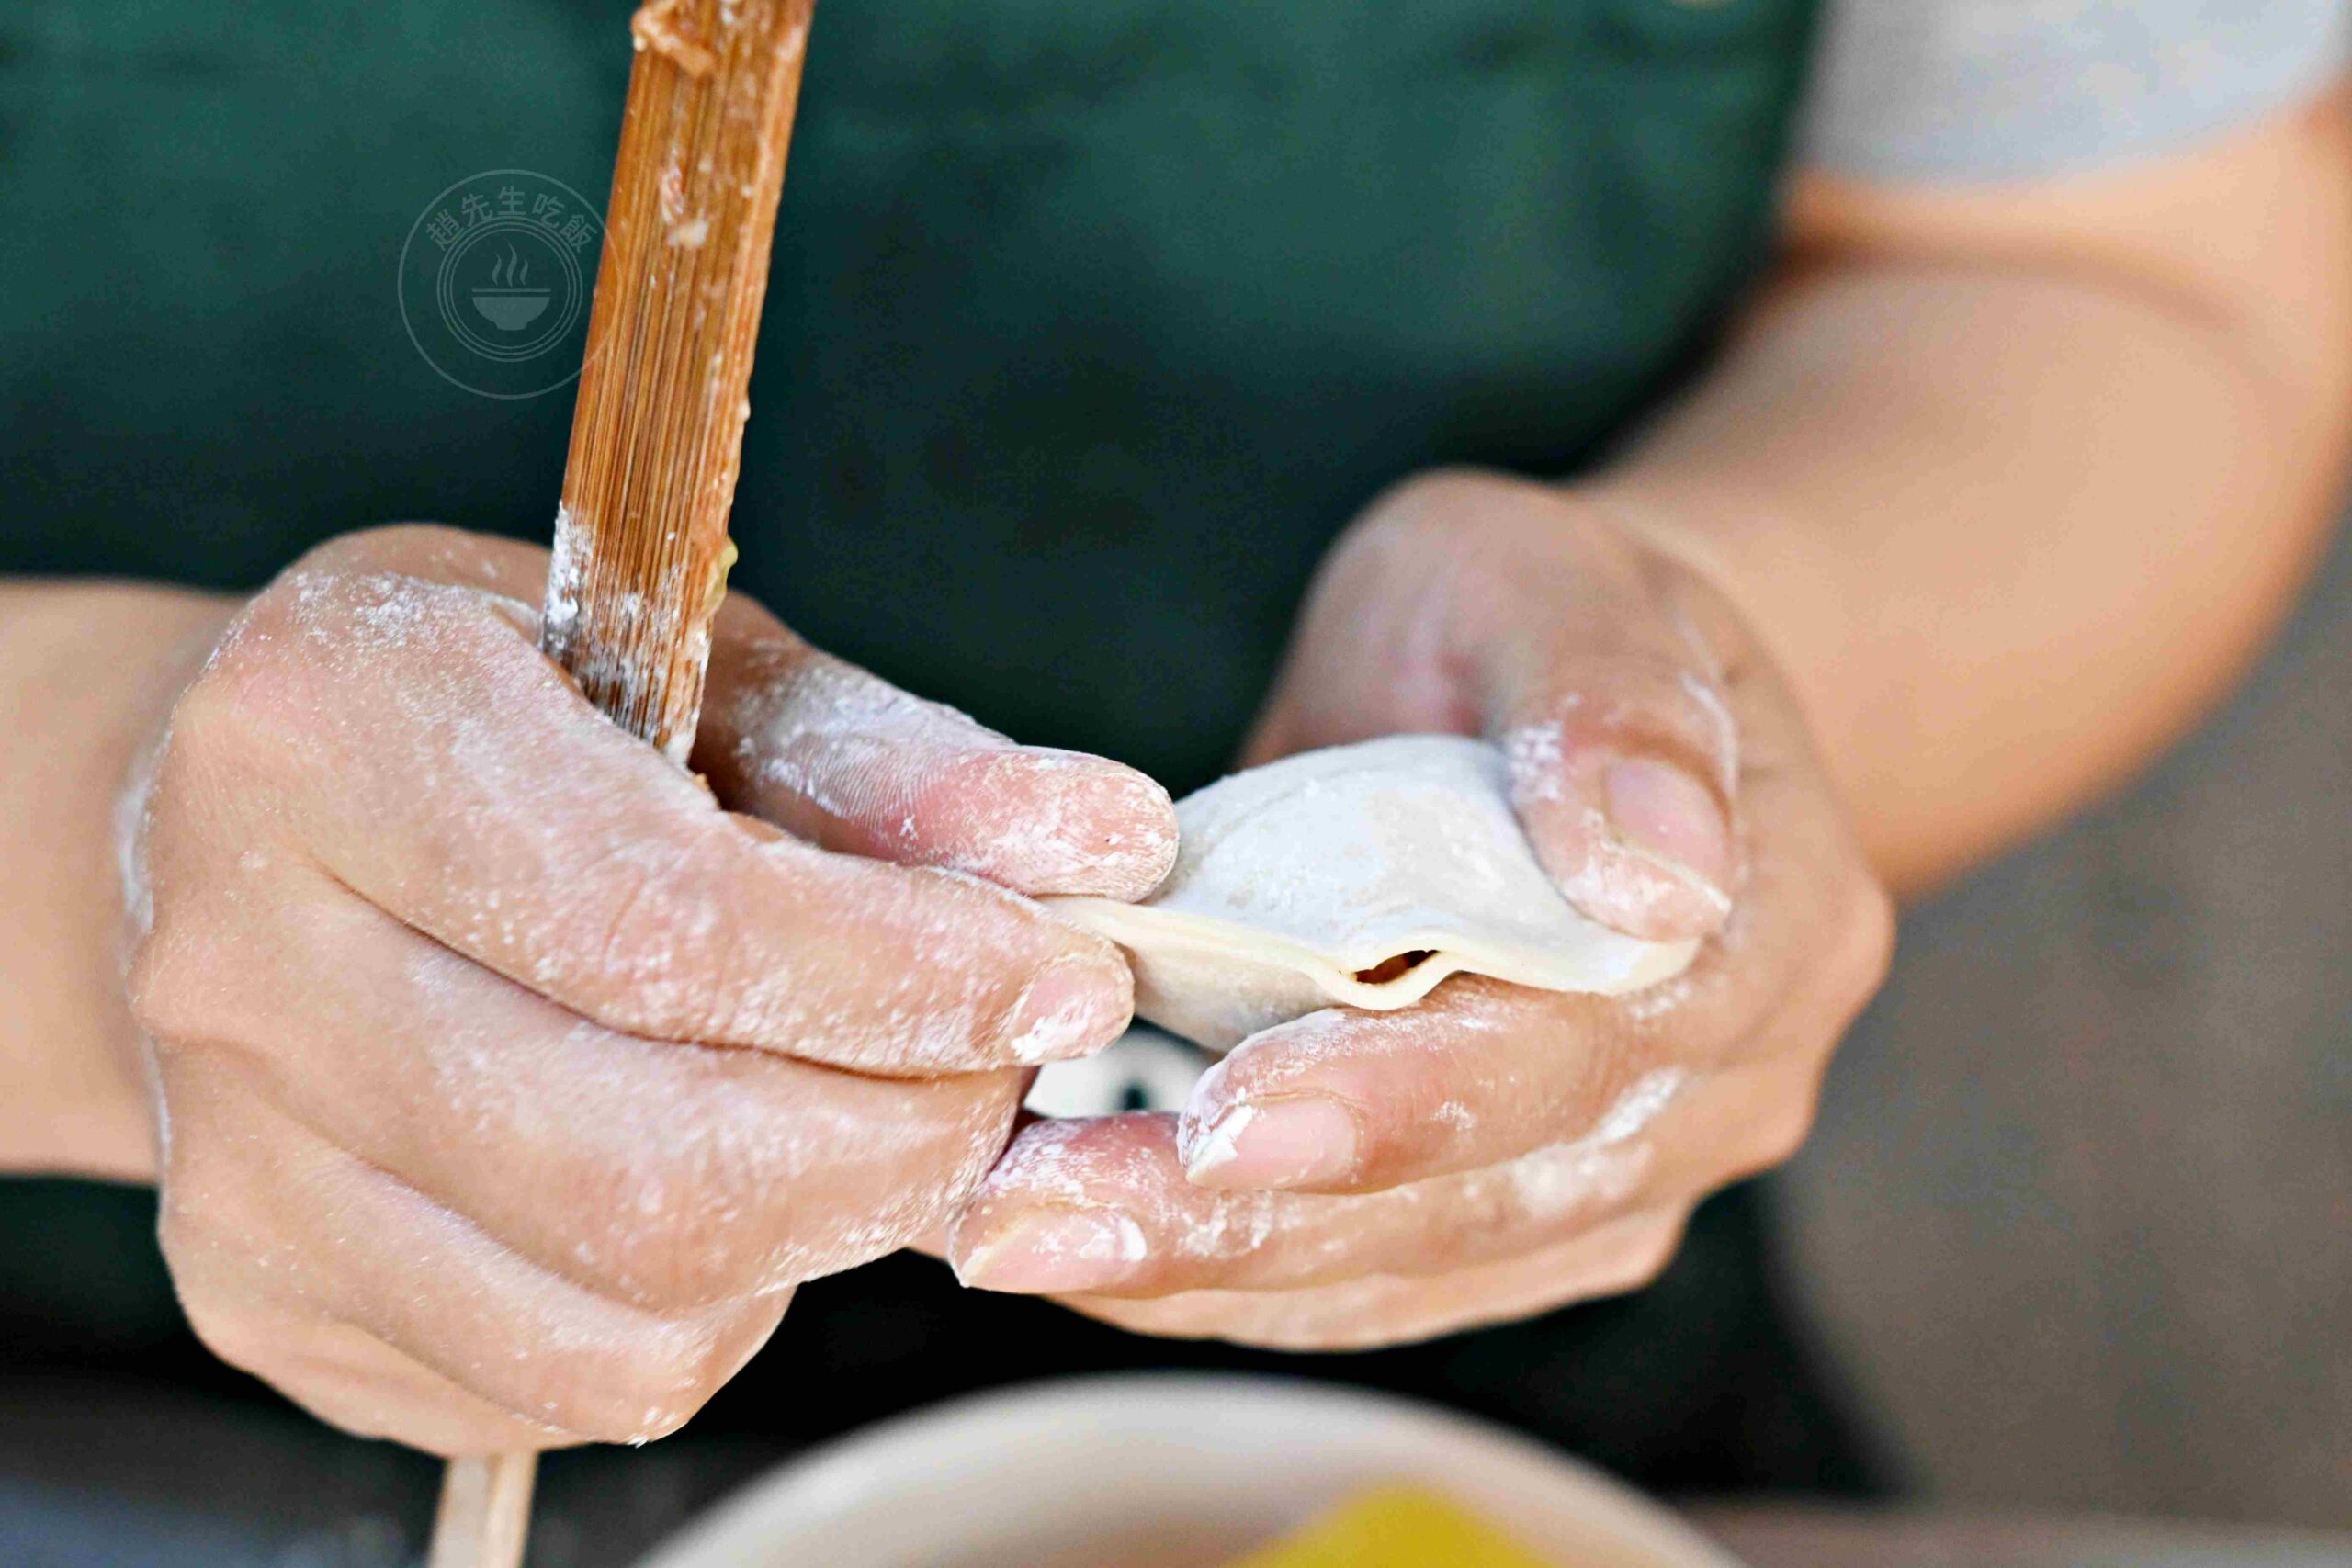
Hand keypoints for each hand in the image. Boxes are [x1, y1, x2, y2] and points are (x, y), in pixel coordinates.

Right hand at [124, 524, 1172, 1451]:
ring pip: (624, 1313)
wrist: (241, 827)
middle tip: (997, 1076)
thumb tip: (1102, 847)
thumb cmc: (497, 717)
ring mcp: (234, 1162)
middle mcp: (243, 963)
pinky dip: (711, 1312)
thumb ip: (894, 760)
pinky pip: (565, 1383)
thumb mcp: (686, 663)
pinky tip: (721, 1183)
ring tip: (858, 1114)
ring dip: (817, 1235)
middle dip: (902, 1142)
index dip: (904, 975)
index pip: (663, 921)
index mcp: (332, 734)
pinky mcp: (264, 1300)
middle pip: (650, 1164)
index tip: (1062, 980)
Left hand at [947, 470, 1891, 1347]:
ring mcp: (1635, 1166)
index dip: (1402, 1097)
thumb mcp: (1548, 576)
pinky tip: (1089, 1253)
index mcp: (1768, 922)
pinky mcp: (1535, 1214)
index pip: (1583, 1044)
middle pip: (1488, 1191)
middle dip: (1254, 1220)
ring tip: (1022, 1240)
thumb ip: (1602, 696)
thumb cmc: (1535, 613)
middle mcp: (1728, 1083)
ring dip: (1213, 1269)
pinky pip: (1385, 1280)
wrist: (1560, 697)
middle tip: (1038, 1224)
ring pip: (1419, 1263)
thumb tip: (1659, 872)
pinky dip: (1233, 1276)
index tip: (1224, 1122)